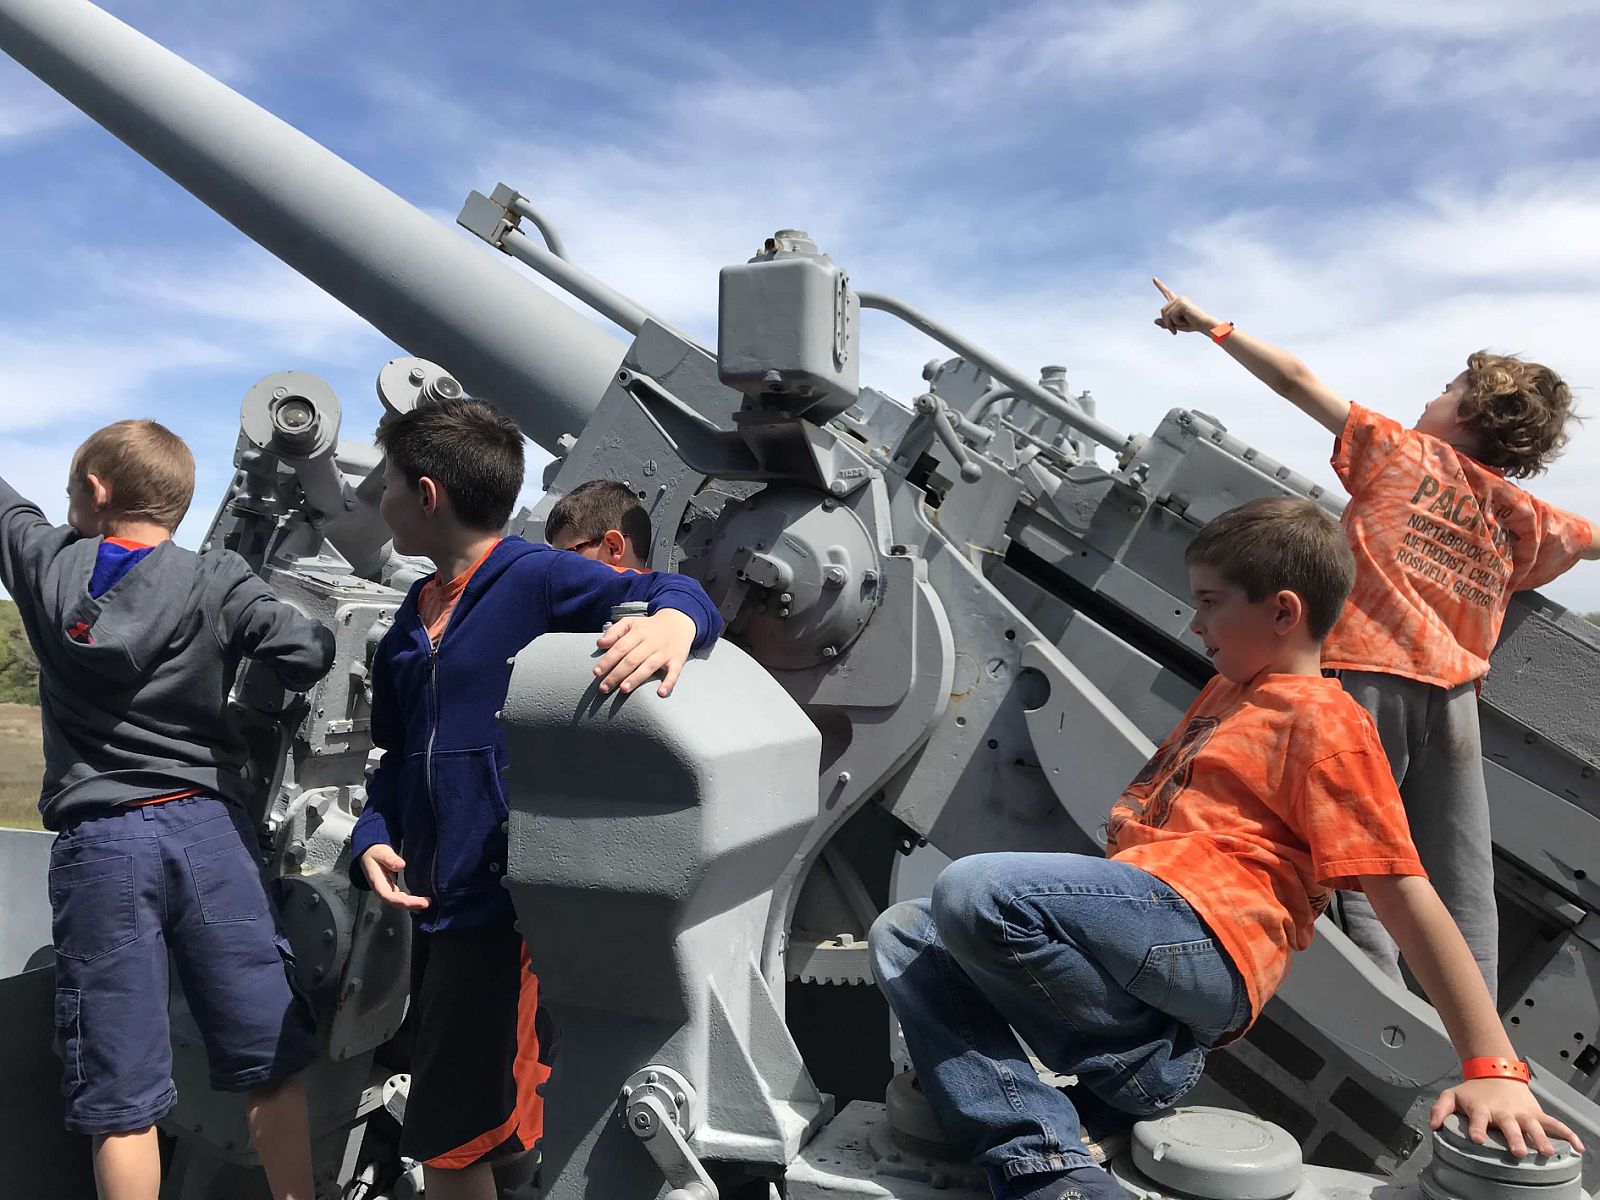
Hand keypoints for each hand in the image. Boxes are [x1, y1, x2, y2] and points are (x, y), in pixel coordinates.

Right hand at [359, 844, 428, 909]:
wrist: (369, 855)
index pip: (388, 896)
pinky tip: (421, 901)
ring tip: (426, 903)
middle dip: (411, 904)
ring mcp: (387, 891)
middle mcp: (382, 890)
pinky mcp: (392, 889)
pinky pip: (402, 898)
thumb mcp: (381, 852)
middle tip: (426, 903)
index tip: (413, 902)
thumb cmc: (375, 853)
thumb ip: (390, 859)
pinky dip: (411, 901)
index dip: (400, 901)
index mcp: (377, 883)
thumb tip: (401, 865)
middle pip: (396, 901)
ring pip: (399, 902)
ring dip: (412, 904)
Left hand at [594, 609, 696, 696]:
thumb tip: (600, 643)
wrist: (679, 622)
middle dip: (616, 674)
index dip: (608, 660)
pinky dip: (668, 683)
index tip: (596, 672)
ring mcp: (665, 652)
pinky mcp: (677, 660)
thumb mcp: (632, 623)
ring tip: (623, 689)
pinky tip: (661, 693)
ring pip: (649, 666)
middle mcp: (651, 643)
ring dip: (636, 678)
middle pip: (631, 659)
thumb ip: (614, 631)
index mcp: (638, 633)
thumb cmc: (650, 627)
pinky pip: (674, 673)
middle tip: (604, 688)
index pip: (620, 647)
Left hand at [1152, 278, 1219, 335]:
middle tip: (1174, 330)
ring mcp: (1180, 300)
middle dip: (1167, 323)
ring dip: (1171, 324)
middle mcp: (1178, 299)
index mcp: (1177, 302)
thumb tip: (1154, 321)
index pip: (1167, 293)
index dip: (1160, 285)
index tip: (1154, 279)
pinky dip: (1177, 322)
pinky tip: (1186, 320)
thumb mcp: (1175, 325)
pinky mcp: (1182, 303)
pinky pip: (1172, 316)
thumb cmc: (1192, 324)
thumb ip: (1166, 323)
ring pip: (1166, 314)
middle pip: (1163, 311)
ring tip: (1182, 324)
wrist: (1203, 325)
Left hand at [1430, 1079, 1582, 1156]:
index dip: (1477, 1128)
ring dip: (1541, 1138)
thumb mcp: (1452, 1095)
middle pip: (1510, 1126)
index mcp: (1482, 1108)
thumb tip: (1433, 1126)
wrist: (1496, 1074)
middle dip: (1514, 1138)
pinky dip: (1568, 1134)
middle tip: (1518, 1151)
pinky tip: (1578, 1147)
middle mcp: (1504, 1112)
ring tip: (1547, 1152)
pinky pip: (1555, 1124)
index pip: (1478, 1119)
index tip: (1478, 1139)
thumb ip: (1440, 1109)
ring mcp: (1522, 1113)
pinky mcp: (1536, 1114)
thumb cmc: (1474, 1091)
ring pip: (1534, 1126)